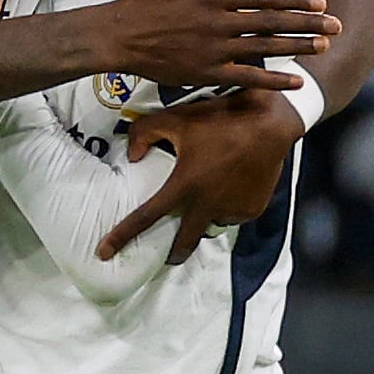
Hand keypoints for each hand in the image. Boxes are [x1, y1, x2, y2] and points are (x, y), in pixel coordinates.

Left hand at [100, 90, 302, 262]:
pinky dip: (228, 205)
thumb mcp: (178, 118)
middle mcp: (207, 205)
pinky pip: (234, 214)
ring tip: (214, 189)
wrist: (271, 123)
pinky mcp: (252, 210)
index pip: (145, 217)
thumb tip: (132, 156)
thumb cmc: (221, 118)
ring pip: (212, 222)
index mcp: (184, 186)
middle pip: (184, 243)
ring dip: (206, 214)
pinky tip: (234, 183)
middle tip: (168, 255)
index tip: (102, 253)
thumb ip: (145, 133)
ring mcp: (231, 210)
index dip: (121, 236)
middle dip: (173, 253)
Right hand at [102, 0, 339, 91]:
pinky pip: (247, 78)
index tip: (319, 1)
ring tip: (324, 46)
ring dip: (298, 48)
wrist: (118, 36)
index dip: (295, 1)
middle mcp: (220, 23)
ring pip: (265, 49)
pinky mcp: (207, 73)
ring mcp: (215, 51)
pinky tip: (296, 79)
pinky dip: (273, 80)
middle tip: (335, 25)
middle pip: (273, 24)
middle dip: (308, 24)